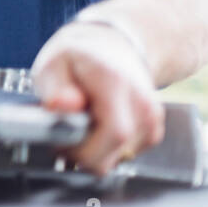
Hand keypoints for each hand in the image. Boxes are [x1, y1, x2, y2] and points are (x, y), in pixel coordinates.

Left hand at [31, 20, 165, 175]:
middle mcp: (143, 102)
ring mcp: (152, 118)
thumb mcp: (53, 64)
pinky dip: (109, 148)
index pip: (115, 134)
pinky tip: (98, 127)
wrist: (110, 49)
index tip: (60, 144)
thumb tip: (60, 105)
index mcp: (117, 84)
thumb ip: (55, 87)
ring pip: (121, 157)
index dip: (85, 150)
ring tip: (82, 125)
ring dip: (96, 150)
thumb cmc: (78, 59)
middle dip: (85, 154)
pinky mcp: (153, 130)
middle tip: (65, 136)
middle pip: (117, 152)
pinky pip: (128, 154)